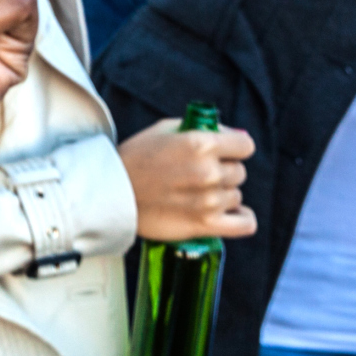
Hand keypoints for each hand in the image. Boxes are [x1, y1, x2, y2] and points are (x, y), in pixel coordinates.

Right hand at [119, 118, 257, 240]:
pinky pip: (245, 223)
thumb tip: (241, 138)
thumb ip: (205, 130)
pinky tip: (227, 213)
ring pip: (236, 196)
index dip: (233, 148)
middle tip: (196, 175)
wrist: (110, 192)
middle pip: (239, 172)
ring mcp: (209, 200)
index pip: (246, 146)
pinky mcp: (205, 225)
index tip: (221, 153)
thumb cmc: (136, 157)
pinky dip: (240, 218)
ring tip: (196, 194)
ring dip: (221, 195)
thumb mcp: (166, 130)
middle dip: (222, 171)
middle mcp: (208, 171)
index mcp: (200, 143)